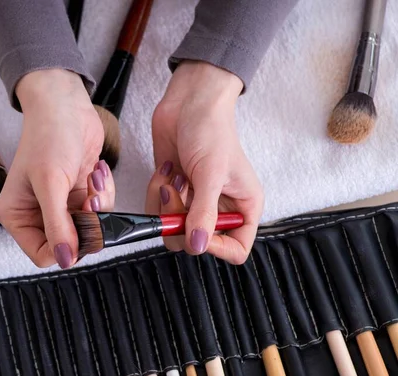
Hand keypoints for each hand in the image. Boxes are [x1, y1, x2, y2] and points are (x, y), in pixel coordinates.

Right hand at [0, 69, 114, 268]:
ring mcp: (59, 207)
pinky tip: (96, 172)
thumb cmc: (49, 137)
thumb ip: (58, 225)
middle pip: (71, 244)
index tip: (82, 223)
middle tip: (89, 196)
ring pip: (90, 228)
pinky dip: (104, 193)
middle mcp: (36, 215)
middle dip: (87, 221)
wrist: (66, 104)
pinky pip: (100, 211)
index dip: (67, 245)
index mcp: (16, 216)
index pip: (44, 255)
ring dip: (99, 204)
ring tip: (93, 178)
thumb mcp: (50, 184)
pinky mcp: (78, 196)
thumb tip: (66, 260)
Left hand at [147, 61, 262, 263]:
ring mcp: (195, 203)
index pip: (235, 249)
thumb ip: (204, 213)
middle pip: (197, 243)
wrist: (189, 102)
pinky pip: (158, 213)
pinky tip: (166, 172)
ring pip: (173, 231)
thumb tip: (198, 246)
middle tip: (178, 195)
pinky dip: (155, 195)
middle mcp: (220, 209)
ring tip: (172, 180)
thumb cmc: (212, 130)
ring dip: (165, 208)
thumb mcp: (211, 173)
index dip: (216, 248)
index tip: (197, 232)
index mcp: (243, 207)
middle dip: (180, 223)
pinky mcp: (173, 194)